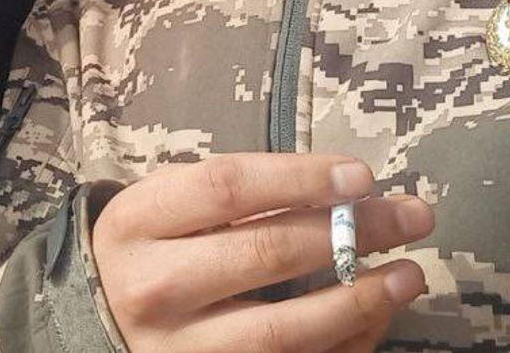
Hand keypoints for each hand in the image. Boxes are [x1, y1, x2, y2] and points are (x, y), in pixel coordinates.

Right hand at [90, 154, 432, 352]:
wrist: (98, 322)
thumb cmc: (150, 248)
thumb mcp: (165, 205)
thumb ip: (233, 194)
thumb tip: (344, 190)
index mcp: (138, 222)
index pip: (228, 187)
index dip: (301, 178)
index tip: (362, 174)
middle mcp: (155, 288)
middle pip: (266, 253)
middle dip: (352, 233)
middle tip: (411, 217)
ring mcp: (179, 350)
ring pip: (283, 330)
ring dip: (359, 301)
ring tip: (409, 275)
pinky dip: (340, 346)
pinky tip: (374, 321)